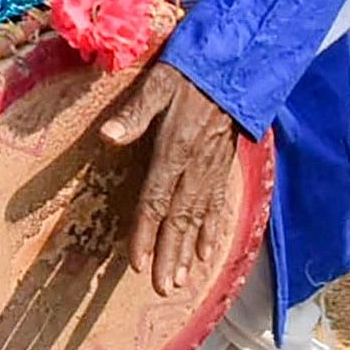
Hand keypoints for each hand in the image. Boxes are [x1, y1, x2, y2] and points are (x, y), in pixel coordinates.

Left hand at [93, 60, 247, 298]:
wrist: (241, 62)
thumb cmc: (194, 70)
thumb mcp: (161, 82)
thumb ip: (136, 112)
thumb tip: (108, 135)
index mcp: (175, 148)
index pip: (155, 199)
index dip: (145, 233)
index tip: (137, 263)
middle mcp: (194, 166)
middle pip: (179, 218)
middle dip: (169, 254)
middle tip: (163, 288)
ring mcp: (212, 168)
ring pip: (199, 218)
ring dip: (189, 251)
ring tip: (181, 281)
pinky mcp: (224, 164)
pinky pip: (219, 204)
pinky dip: (213, 230)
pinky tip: (209, 253)